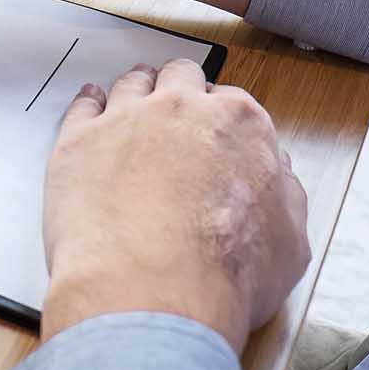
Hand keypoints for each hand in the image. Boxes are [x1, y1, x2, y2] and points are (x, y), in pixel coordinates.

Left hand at [40, 60, 309, 353]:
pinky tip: (90, 106)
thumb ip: (285, 198)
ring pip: (131, 84)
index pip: (233, 103)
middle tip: (176, 110)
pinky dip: (88, 103)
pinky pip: (82, 106)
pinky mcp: (78, 141)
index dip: (223, 119)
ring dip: (136, 90)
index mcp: (239, 124)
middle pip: (180, 79)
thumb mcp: (290, 243)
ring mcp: (125, 120)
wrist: (152, 290)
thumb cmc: (221, 273)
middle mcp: (181, 109)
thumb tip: (279, 181)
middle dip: (180, 90)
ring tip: (133, 98)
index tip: (217, 132)